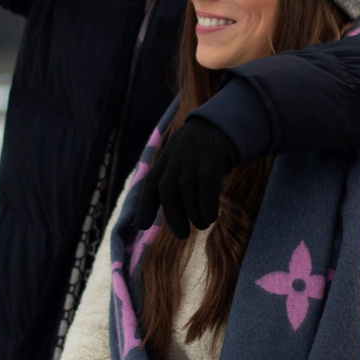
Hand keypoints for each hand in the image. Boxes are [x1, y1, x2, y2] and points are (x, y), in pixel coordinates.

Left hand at [122, 118, 240, 239]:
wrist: (217, 125)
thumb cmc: (194, 155)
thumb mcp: (176, 164)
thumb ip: (166, 187)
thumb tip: (144, 222)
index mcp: (164, 162)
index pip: (151, 184)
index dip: (145, 205)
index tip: (142, 225)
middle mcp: (175, 159)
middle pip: (167, 189)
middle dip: (173, 216)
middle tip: (182, 235)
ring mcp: (193, 158)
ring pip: (186, 189)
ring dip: (194, 213)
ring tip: (202, 225)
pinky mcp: (212, 160)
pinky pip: (206, 185)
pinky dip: (207, 204)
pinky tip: (212, 217)